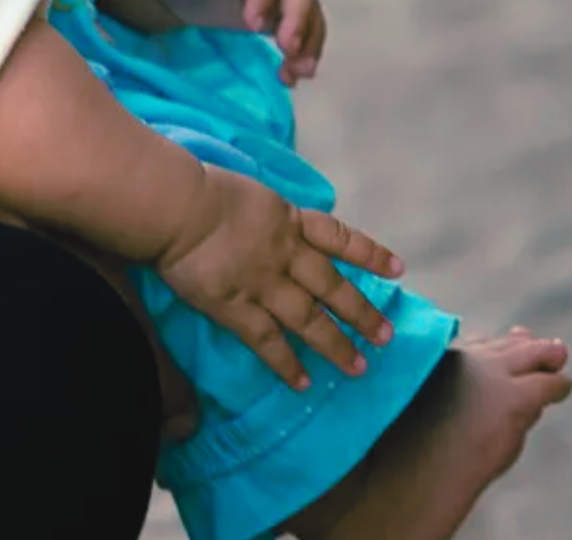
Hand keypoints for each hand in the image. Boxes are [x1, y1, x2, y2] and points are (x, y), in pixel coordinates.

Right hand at [154, 164, 402, 390]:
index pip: (338, 237)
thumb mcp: (247, 193)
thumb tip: (273, 222)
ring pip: (309, 320)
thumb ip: (265, 215)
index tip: (397, 269)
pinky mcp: (236, 308)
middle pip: (332, 287)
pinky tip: (303, 382)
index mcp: (287, 220)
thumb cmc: (199, 188)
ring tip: (357, 367)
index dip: (369, 254)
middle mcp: (284, 255)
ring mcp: (263, 284)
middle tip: (385, 336)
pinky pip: (268, 342)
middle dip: (360, 312)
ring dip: (335, 345)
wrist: (173, 205)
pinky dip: (287, 363)